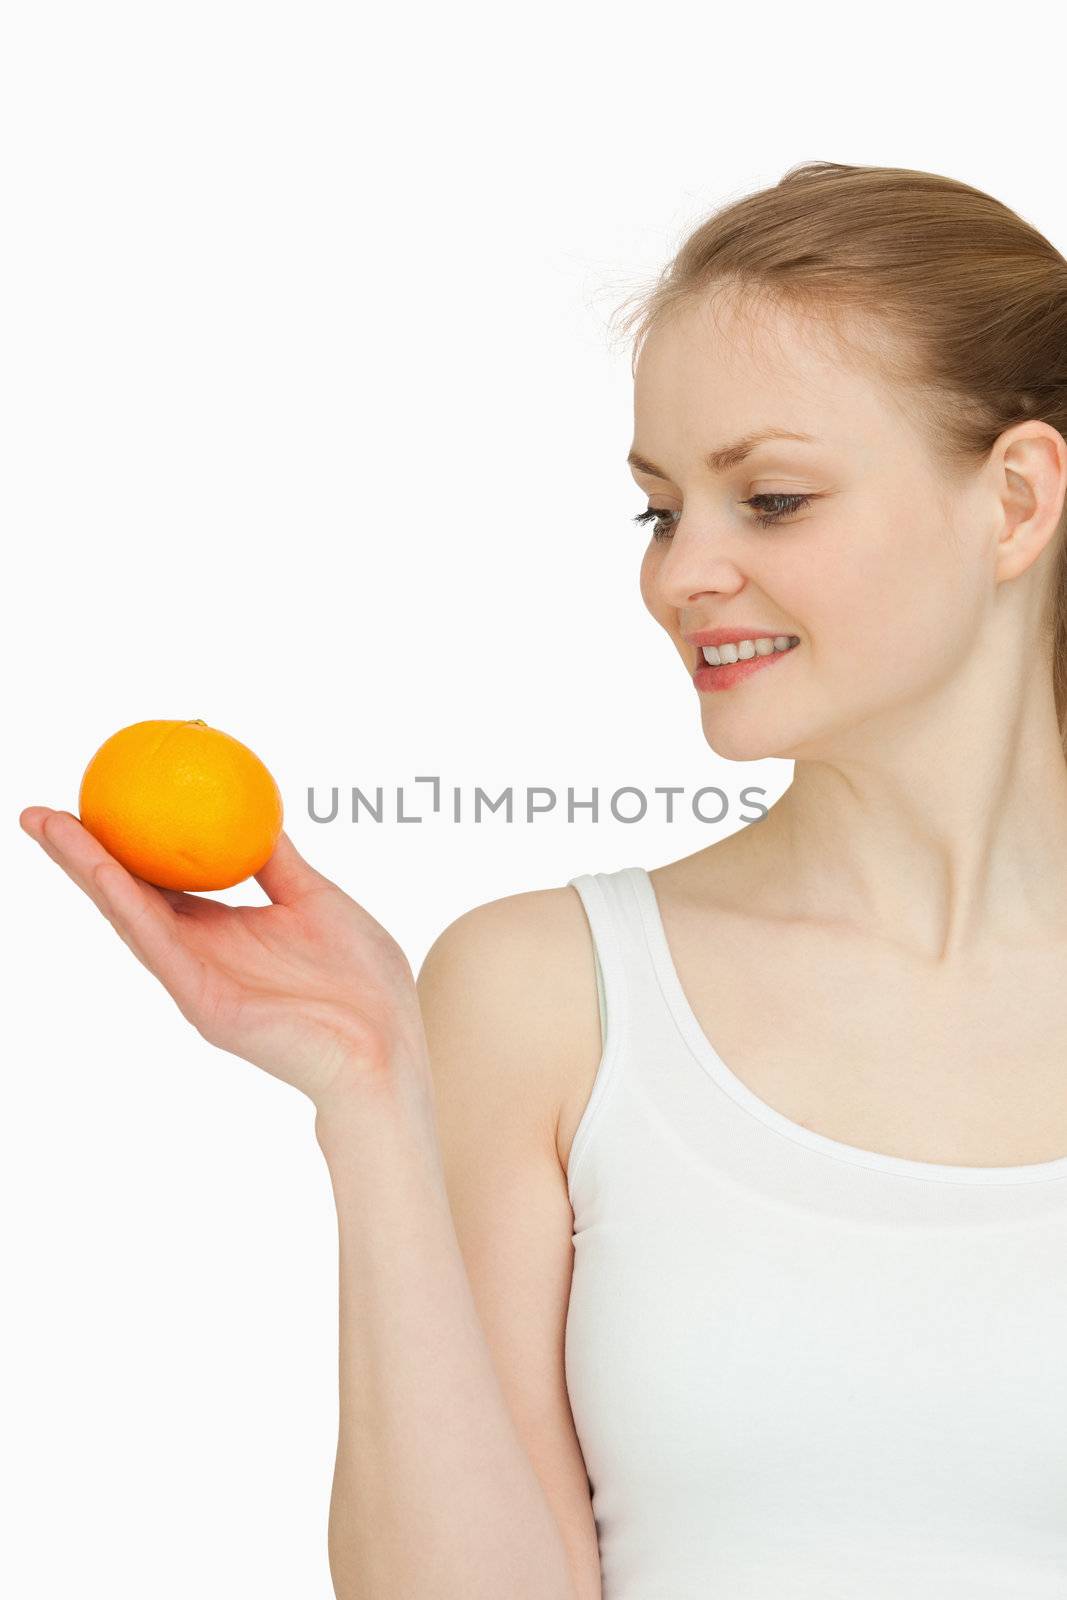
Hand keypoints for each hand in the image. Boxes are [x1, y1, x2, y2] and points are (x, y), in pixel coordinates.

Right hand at [19, 808, 428, 1112]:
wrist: (391, 1046)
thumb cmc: (362, 982)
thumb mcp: (317, 898)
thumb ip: (280, 862)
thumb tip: (257, 809)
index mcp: (222, 931)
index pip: (158, 880)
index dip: (122, 843)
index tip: (95, 797)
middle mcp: (198, 955)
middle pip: (127, 896)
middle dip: (79, 856)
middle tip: (38, 813)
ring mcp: (197, 981)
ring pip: (129, 917)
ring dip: (86, 871)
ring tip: (49, 828)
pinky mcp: (206, 1006)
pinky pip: (161, 948)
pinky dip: (128, 907)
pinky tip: (104, 871)